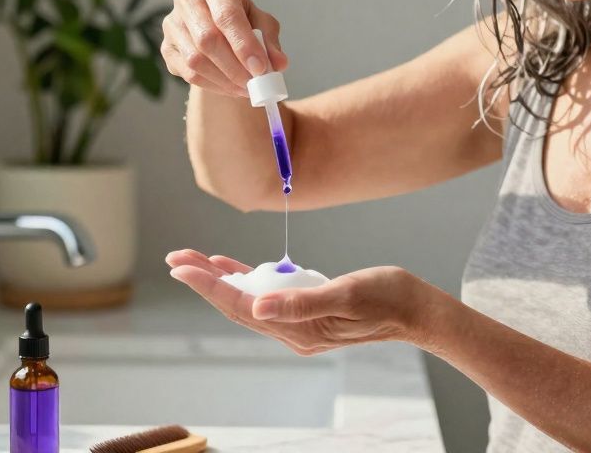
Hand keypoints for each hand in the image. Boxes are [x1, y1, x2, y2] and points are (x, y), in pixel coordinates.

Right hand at [161, 0, 287, 97]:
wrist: (213, 23)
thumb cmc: (239, 18)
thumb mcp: (260, 21)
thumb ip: (270, 40)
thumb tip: (279, 64)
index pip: (226, 15)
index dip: (244, 45)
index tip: (261, 68)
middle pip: (208, 39)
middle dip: (235, 68)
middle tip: (255, 85)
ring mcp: (172, 23)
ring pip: (196, 60)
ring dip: (224, 81)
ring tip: (246, 88)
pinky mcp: (166, 47)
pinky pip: (188, 73)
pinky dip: (213, 86)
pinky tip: (230, 88)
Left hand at [165, 249, 437, 354]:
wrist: (416, 309)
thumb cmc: (388, 297)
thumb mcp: (347, 293)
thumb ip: (302, 301)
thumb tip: (259, 306)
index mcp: (299, 330)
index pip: (243, 306)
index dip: (209, 285)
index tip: (182, 267)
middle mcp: (292, 331)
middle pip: (238, 304)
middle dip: (204, 281)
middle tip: (174, 258)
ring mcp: (298, 323)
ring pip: (247, 300)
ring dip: (220, 280)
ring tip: (191, 261)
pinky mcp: (306, 311)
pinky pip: (265, 296)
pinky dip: (246, 280)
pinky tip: (231, 266)